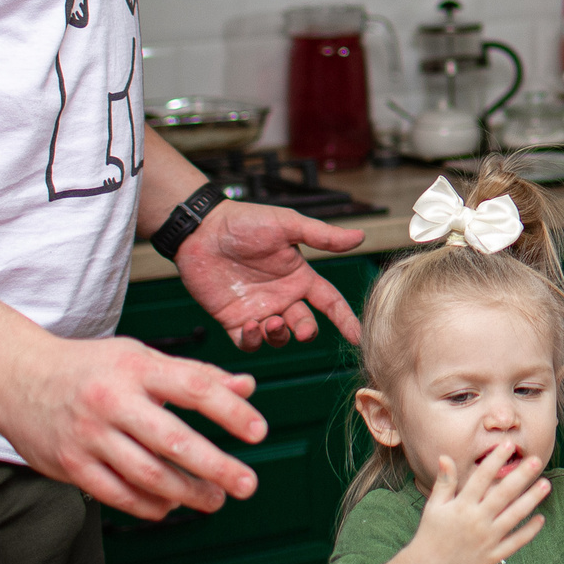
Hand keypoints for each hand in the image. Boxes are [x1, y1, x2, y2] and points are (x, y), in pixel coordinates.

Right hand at [0, 334, 267, 521]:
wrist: (18, 378)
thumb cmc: (92, 367)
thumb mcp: (142, 358)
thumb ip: (195, 374)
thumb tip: (247, 387)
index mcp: (136, 368)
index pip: (194, 388)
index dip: (231, 411)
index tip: (259, 432)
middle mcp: (112, 401)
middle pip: (173, 440)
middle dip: (216, 467)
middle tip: (247, 484)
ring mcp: (89, 436)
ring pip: (147, 474)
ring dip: (187, 493)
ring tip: (214, 499)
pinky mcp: (70, 464)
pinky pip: (117, 494)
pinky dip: (149, 504)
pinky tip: (171, 504)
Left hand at [174, 200, 365, 350]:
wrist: (202, 229)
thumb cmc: (245, 221)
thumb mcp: (288, 225)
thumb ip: (323, 236)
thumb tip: (360, 236)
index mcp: (299, 277)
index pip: (330, 302)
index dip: (345, 319)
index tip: (358, 336)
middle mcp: (282, 297)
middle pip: (305, 325)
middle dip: (307, 332)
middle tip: (303, 330)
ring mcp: (258, 309)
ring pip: (278, 338)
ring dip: (280, 336)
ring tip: (271, 322)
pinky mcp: (233, 319)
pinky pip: (248, 342)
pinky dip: (254, 341)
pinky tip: (251, 325)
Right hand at [405, 443, 551, 563]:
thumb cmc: (432, 532)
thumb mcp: (434, 506)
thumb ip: (444, 482)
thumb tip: (445, 456)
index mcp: (461, 506)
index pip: (481, 478)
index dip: (495, 460)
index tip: (508, 444)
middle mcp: (476, 521)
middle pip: (503, 494)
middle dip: (521, 476)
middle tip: (537, 460)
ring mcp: (486, 539)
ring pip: (514, 516)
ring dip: (531, 500)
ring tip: (546, 484)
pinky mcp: (493, 556)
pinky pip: (515, 543)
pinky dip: (529, 532)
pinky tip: (541, 518)